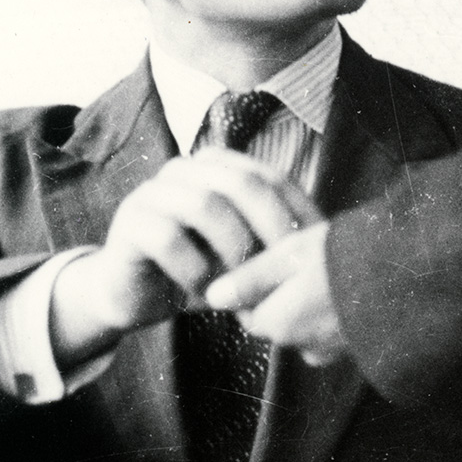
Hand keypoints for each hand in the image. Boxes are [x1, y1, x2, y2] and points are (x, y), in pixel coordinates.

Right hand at [50, 151, 320, 360]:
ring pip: (205, 205)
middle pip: (241, 182)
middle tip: (280, 273)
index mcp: (219, 167)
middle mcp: (186, 170)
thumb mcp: (244, 258)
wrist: (134, 294)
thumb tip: (332, 252)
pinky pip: (166, 237)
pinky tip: (203, 292)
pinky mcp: (130, 221)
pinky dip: (193, 269)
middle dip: (270, 230)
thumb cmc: (198, 272)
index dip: (296, 215)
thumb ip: (276, 246)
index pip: (270, 177)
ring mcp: (154, 191)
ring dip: (231, 251)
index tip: (310, 258)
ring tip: (239, 287)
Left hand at [203, 221, 347, 365]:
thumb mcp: (288, 255)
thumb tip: (212, 297)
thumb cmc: (344, 255)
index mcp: (280, 324)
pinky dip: (333, 310)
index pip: (248, 313)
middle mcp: (303, 346)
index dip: (252, 285)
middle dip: (281, 294)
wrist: (411, 272)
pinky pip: (333, 329)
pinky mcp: (358, 347)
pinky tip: (346, 285)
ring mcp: (333, 350)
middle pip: (277, 320)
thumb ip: (249, 278)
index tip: (269, 258)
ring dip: (308, 301)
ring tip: (327, 268)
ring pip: (305, 325)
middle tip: (300, 259)